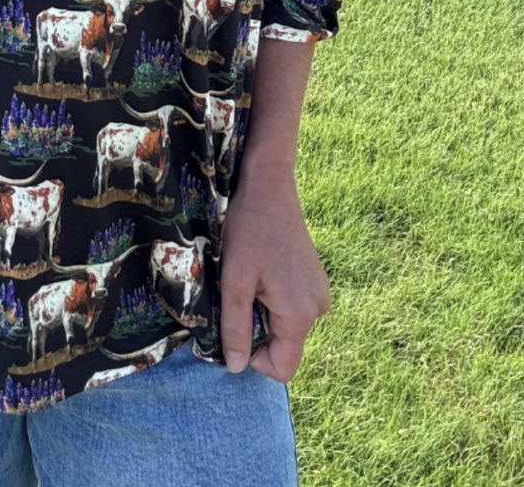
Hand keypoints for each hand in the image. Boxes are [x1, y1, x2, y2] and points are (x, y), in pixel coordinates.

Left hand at [218, 166, 330, 381]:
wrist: (269, 187)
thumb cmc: (248, 231)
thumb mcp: (233, 282)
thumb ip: (235, 329)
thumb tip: (237, 368)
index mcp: (300, 315)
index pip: (283, 368)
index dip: (254, 358)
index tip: (235, 325)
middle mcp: (319, 309)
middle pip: (285, 345)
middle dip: (257, 329)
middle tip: (241, 292)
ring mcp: (320, 293)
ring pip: (287, 325)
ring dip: (264, 311)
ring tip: (251, 277)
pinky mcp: (316, 280)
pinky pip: (293, 306)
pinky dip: (274, 298)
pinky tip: (263, 269)